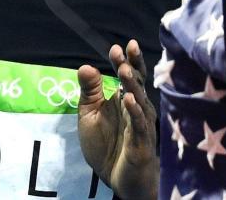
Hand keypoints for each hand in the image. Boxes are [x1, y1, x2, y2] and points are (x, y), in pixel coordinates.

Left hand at [77, 40, 158, 199]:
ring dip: (133, 84)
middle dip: (132, 65)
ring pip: (139, 99)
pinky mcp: (141, 140)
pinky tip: (129, 99)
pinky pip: (139, 123)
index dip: (124, 61)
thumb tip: (85, 66)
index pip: (127, 75)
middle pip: (137, 82)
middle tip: (127, 48)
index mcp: (125, 99)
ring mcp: (141, 123)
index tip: (116, 47)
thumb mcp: (90, 116)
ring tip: (125, 69)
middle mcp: (137, 107)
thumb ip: (89, 92)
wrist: (117, 179)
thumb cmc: (106, 146)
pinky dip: (135, 110)